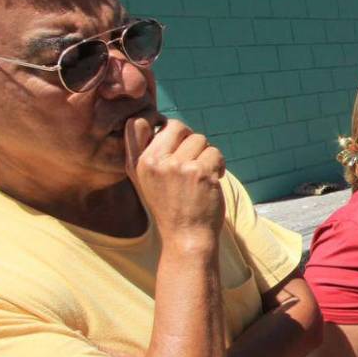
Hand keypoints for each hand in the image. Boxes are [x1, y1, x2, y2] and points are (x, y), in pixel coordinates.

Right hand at [125, 118, 225, 244]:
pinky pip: (215, 152)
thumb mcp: (143, 180)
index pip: (139, 122)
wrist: (186, 237)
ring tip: (202, 175)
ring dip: (206, 154)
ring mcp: (178, 167)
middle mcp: (156, 162)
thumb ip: (138, 151)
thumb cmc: (169, 207)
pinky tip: (212, 181)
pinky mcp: (200, 173)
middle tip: (193, 160)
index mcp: (140, 162)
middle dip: (190, 140)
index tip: (173, 141)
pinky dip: (218, 165)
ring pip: (200, 139)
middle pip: (178, 126)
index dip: (160, 126)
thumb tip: (143, 119)